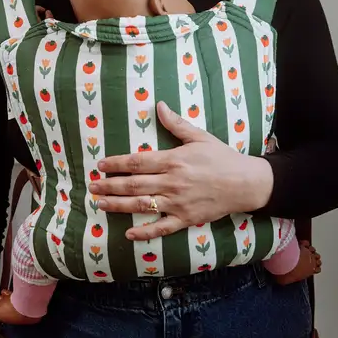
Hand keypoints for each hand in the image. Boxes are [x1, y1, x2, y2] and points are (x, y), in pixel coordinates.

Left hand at [90, 102, 273, 240]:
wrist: (245, 183)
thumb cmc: (222, 157)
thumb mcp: (199, 136)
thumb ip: (176, 124)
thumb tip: (159, 105)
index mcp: (173, 160)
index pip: (137, 162)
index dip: (116, 164)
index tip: (101, 165)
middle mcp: (172, 182)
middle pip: (134, 184)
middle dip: (110, 186)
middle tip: (92, 186)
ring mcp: (177, 203)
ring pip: (142, 205)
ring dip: (118, 205)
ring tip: (100, 204)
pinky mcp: (185, 219)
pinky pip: (161, 228)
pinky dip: (145, 232)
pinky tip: (129, 233)